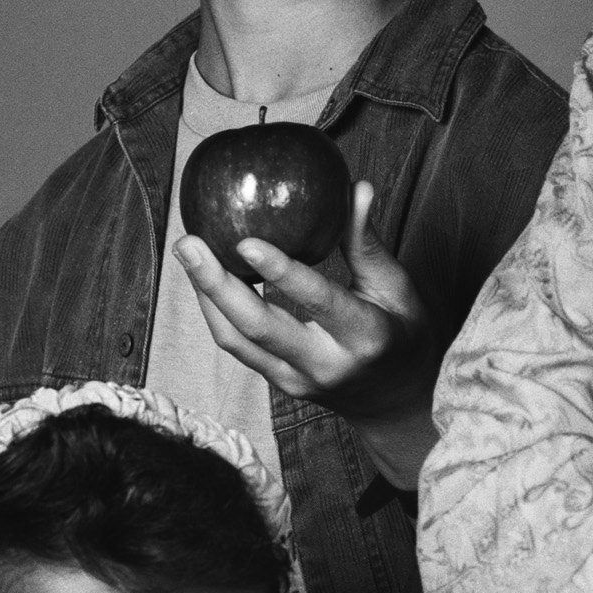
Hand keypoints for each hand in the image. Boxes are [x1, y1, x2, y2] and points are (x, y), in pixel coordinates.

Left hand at [177, 181, 440, 487]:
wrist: (396, 404)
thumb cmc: (404, 336)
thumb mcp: (399, 290)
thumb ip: (368, 243)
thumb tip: (358, 187)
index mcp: (366, 337)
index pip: (318, 302)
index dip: (281, 273)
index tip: (246, 240)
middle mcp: (326, 365)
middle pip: (257, 328)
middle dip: (215, 284)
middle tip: (188, 241)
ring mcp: (297, 380)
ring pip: (236, 341)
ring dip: (205, 295)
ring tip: (188, 250)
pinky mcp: (279, 384)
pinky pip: (238, 346)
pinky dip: (217, 310)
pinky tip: (203, 275)